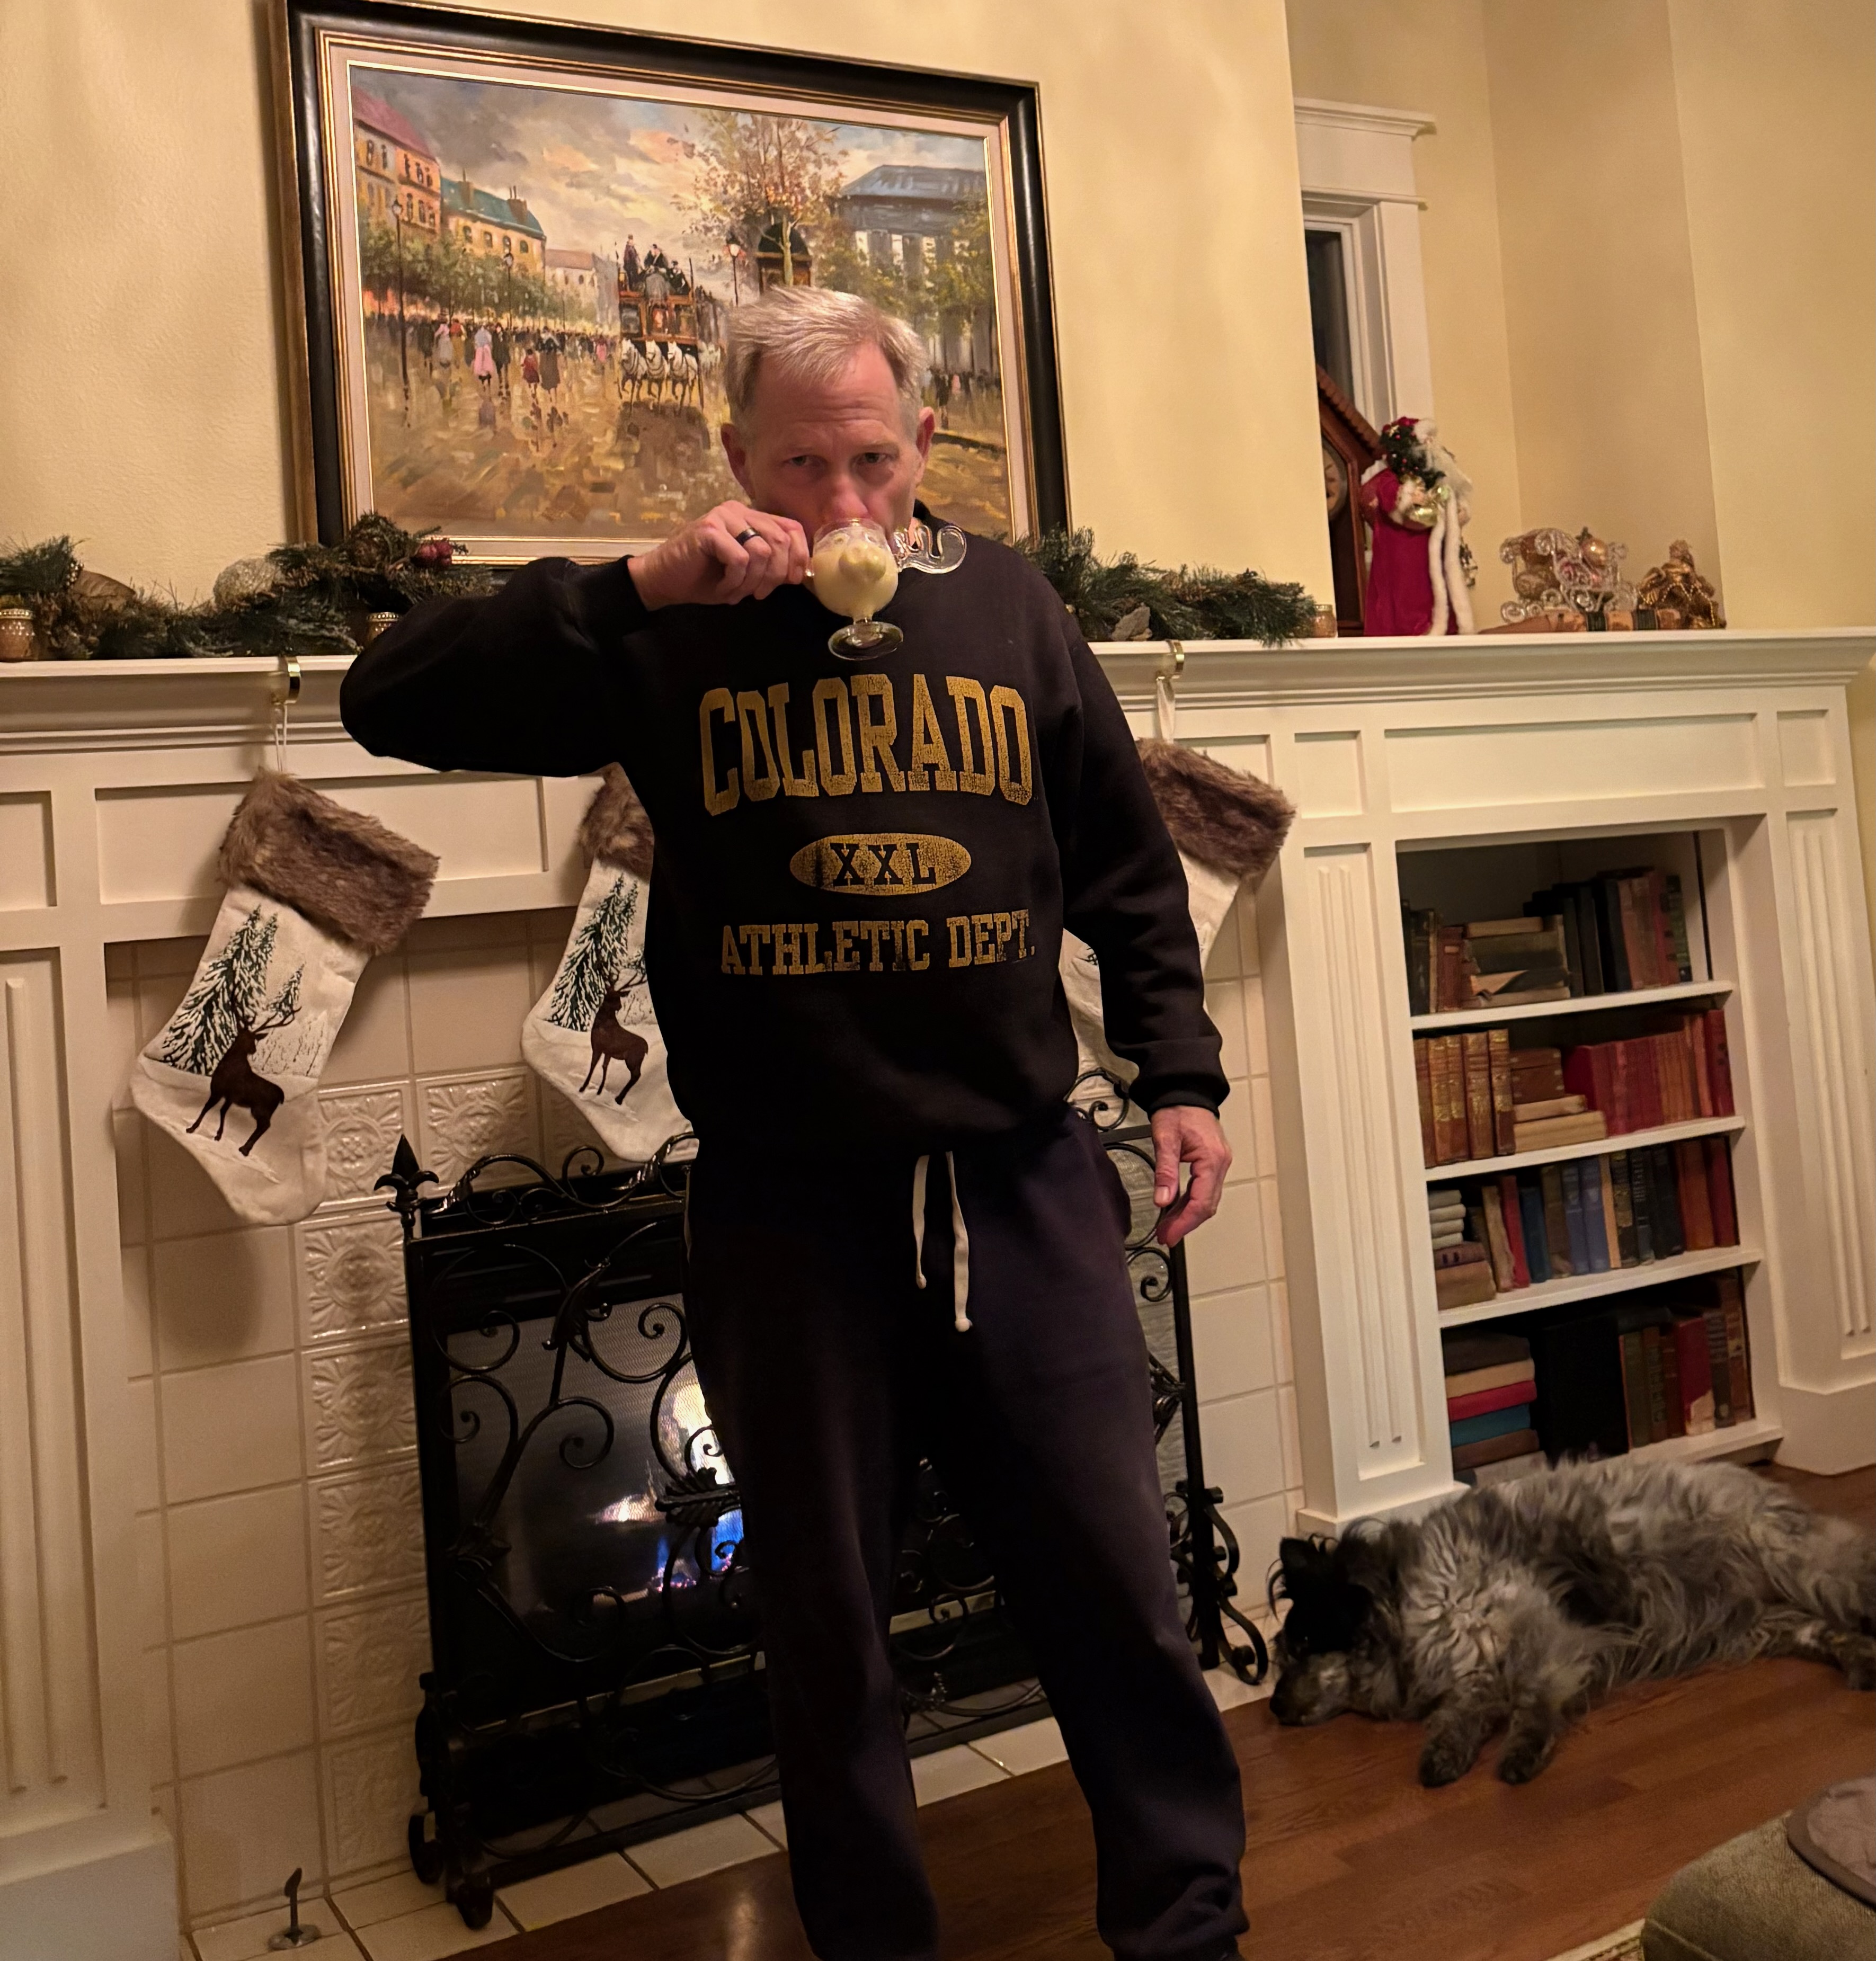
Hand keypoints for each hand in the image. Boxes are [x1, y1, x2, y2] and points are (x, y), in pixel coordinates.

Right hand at [627, 502, 808, 609]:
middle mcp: (739, 511)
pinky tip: (722, 588)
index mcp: (752, 517)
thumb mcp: (748, 573)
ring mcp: (722, 517)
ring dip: (751, 582)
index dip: (800, 556)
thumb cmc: (705, 578)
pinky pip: (739, 559)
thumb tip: (799, 573)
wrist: (664, 580)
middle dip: (775, 575)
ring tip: (735, 591)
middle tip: (759, 594)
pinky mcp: (708, 529)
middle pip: (780, 540)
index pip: (791, 528)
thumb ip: (771, 566)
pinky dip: (734, 581)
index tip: (793, 581)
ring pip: (761, 552)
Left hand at [1150, 1104, 1230, 1247]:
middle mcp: (1220, 1163)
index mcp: (1212, 1159)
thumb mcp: (1165, 1138)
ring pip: (1207, 1200)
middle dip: (1186, 1224)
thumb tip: (1162, 1199)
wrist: (1186, 1091)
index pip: (1202, 1201)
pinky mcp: (1212, 1163)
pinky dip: (1190, 1203)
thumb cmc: (1177, 1109)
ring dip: (1187, 1216)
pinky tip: (1175, 1210)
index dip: (1185, 1223)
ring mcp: (1219, 1163)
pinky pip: (1204, 1190)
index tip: (1169, 1235)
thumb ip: (1165, 1170)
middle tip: (1165, 1236)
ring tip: (1167, 1227)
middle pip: (1207, 1205)